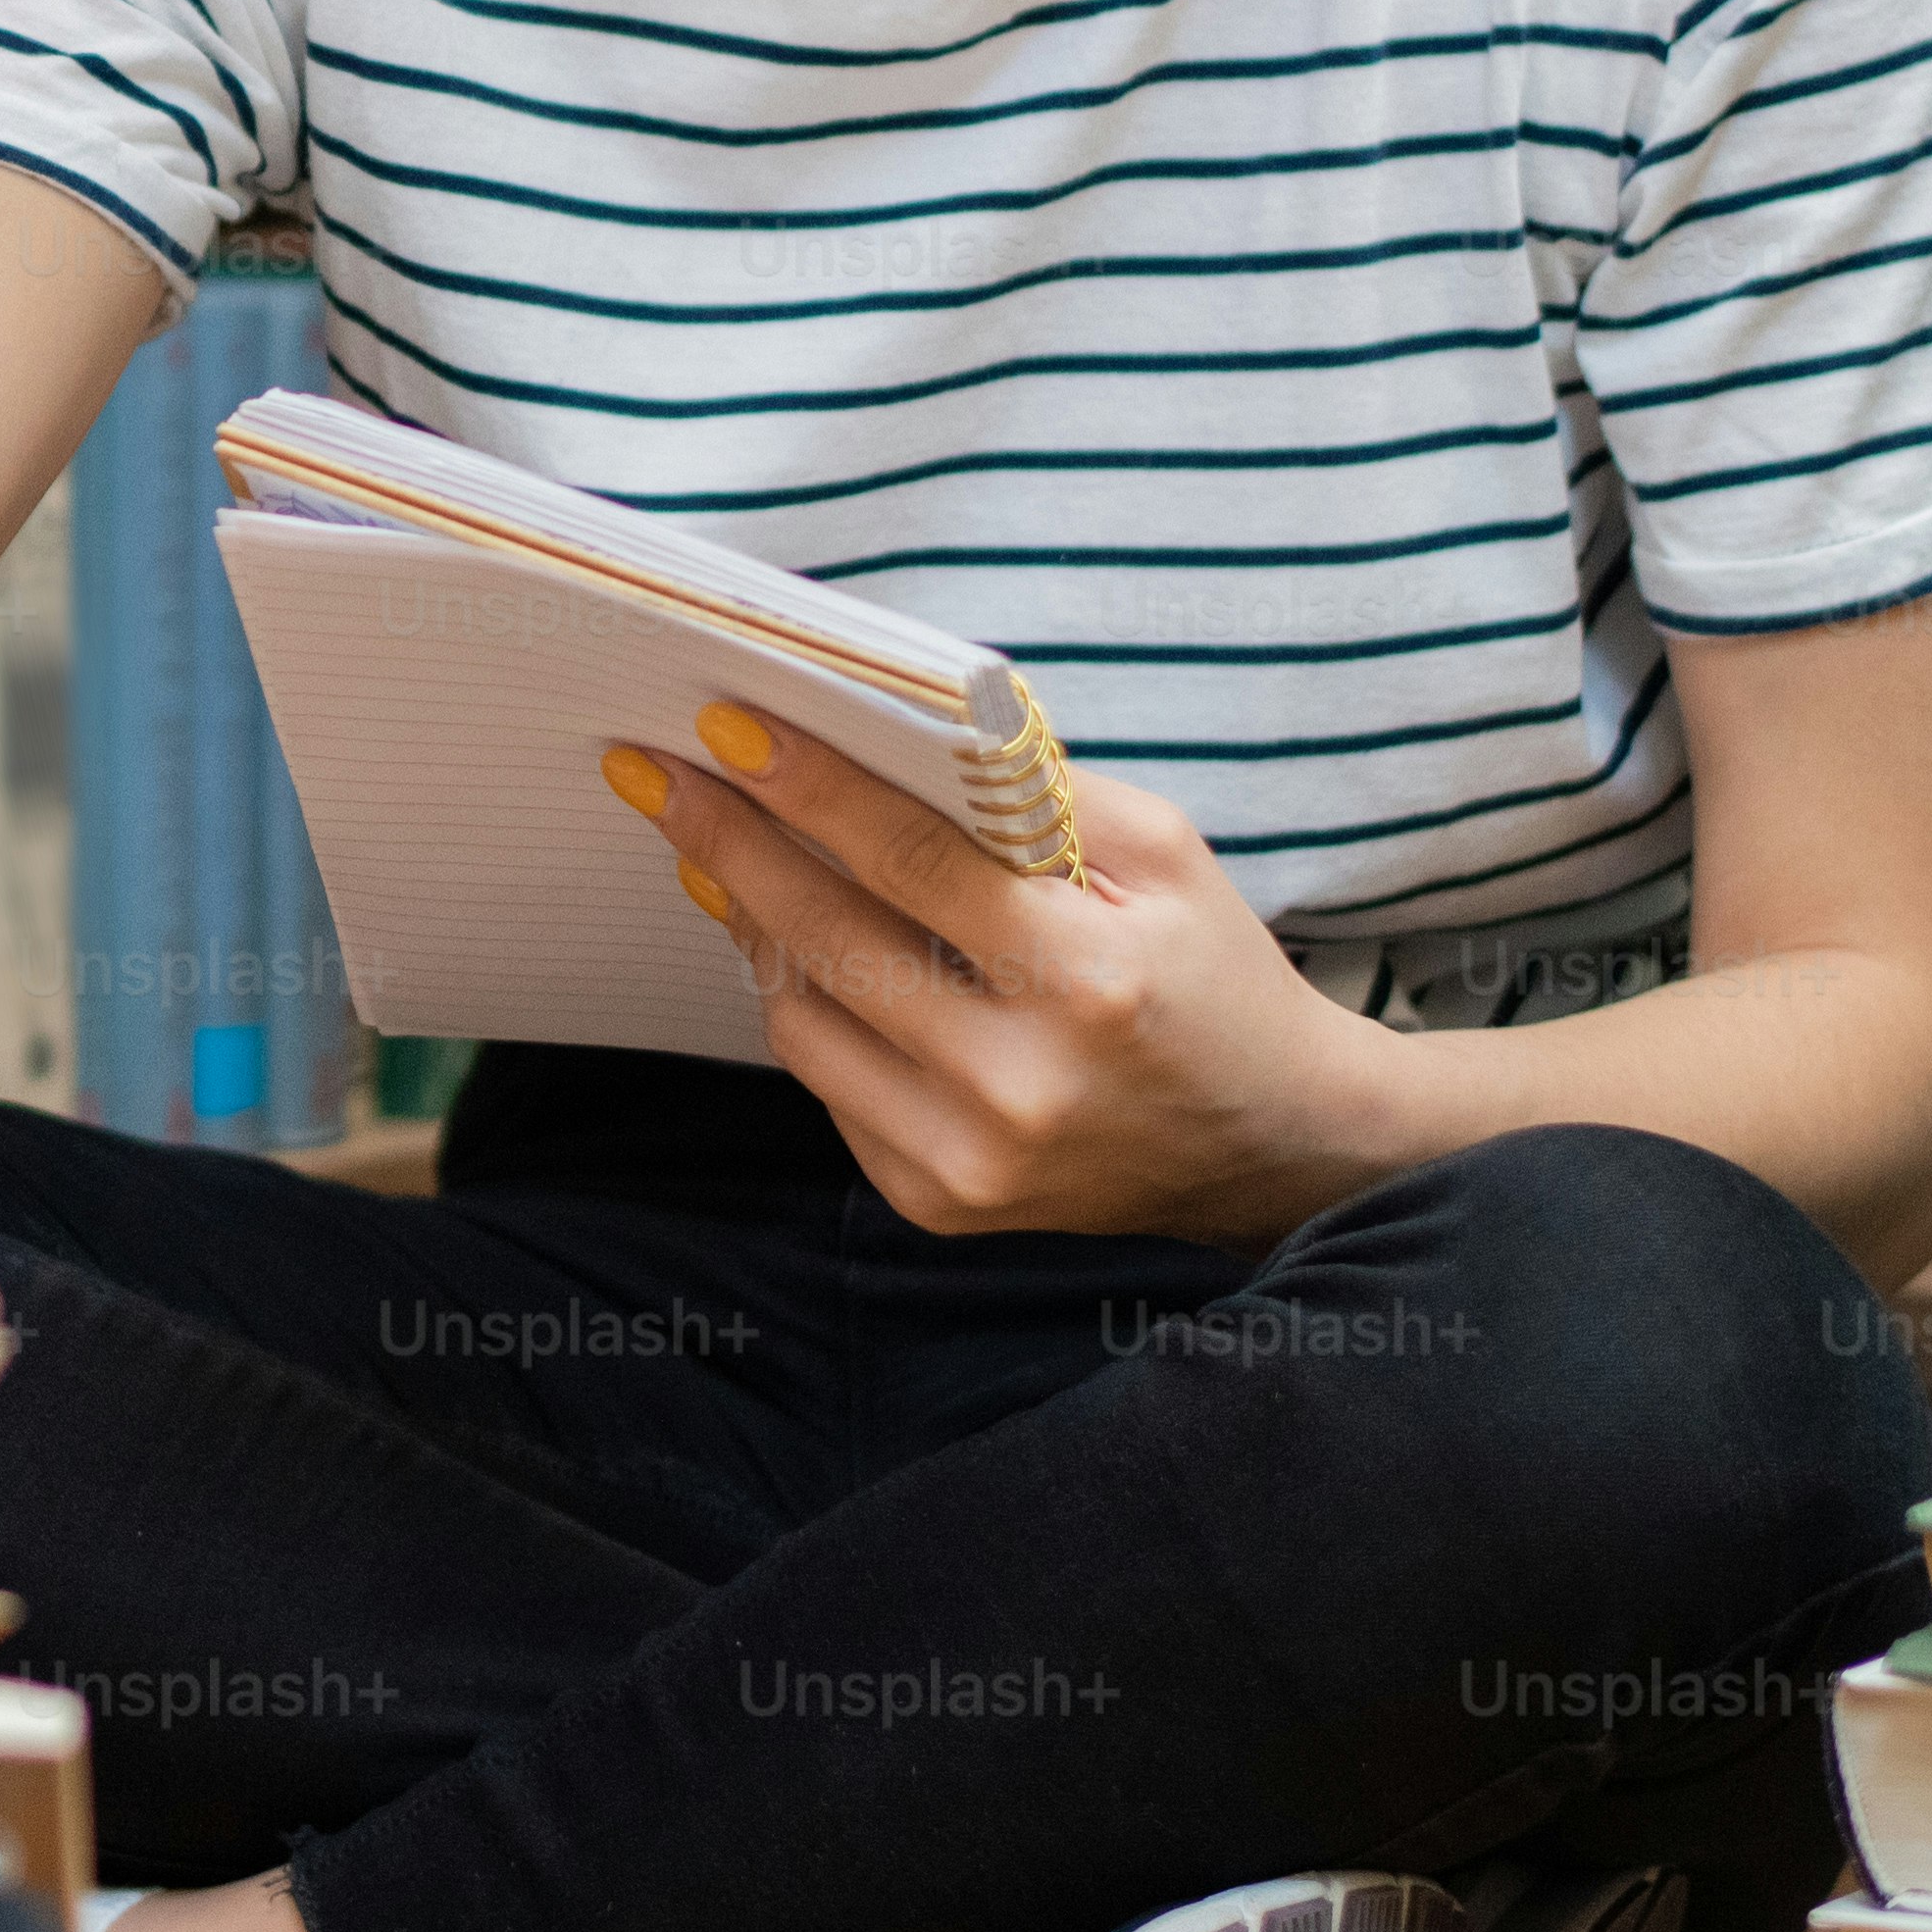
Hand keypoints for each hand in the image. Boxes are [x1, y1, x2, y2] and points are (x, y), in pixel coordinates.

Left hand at [626, 704, 1415, 1248]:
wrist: (1276, 1147)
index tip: (723, 726)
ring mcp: (971, 1163)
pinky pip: (827, 1086)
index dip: (807, 790)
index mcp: (1088, 983)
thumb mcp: (1164, 854)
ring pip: (801, 1021)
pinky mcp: (939, 1205)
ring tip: (719, 849)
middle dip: (729, 844)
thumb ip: (1033, 793)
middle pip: (827, 941)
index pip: (910, 864)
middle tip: (656, 773)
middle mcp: (1019, 1086)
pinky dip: (806, 1006)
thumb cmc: (1212, 973)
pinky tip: (794, 945)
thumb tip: (884, 732)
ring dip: (752, 924)